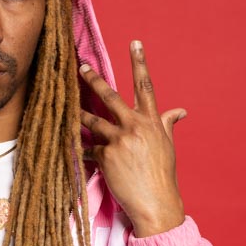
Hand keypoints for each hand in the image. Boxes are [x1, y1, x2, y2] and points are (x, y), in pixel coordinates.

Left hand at [79, 41, 185, 237]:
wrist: (156, 203)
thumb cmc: (162, 175)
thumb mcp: (167, 146)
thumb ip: (166, 124)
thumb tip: (179, 111)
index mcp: (152, 121)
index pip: (145, 85)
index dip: (139, 62)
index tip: (134, 43)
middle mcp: (135, 126)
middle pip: (111, 97)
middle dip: (94, 80)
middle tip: (81, 67)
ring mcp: (120, 141)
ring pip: (92, 120)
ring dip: (78, 113)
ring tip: (66, 106)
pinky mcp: (106, 156)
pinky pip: (88, 148)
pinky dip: (82, 149)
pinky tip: (74, 150)